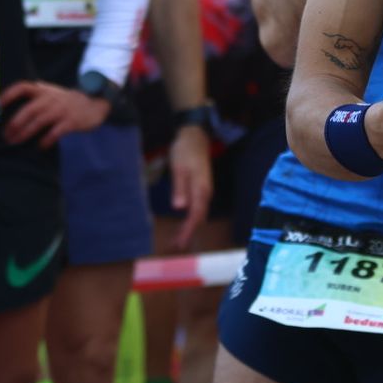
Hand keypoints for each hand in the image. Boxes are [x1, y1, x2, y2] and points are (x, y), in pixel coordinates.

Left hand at [1, 80, 111, 147]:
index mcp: (45, 91)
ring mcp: (62, 109)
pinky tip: (41, 146)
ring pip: (39, 121)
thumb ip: (38, 96)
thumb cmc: (70, 101)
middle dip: (15, 124)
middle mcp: (51, 98)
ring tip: (16, 142)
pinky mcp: (71, 121)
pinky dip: (46, 140)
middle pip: (28, 109)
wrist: (97, 101)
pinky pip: (55, 132)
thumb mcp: (54, 93)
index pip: (23, 87)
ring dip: (25, 133)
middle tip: (7, 135)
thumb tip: (16, 106)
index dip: (9, 95)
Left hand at [166, 125, 213, 248]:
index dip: (188, 230)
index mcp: (201, 189)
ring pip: (198, 213)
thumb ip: (180, 188)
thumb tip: (180, 208)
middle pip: (199, 217)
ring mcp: (204, 190)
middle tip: (177, 246)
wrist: (195, 136)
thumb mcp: (179, 168)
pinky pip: (197, 207)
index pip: (195, 215)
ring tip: (179, 239)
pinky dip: (191, 217)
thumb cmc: (185, 151)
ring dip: (190, 226)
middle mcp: (205, 192)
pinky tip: (184, 221)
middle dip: (189, 233)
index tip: (180, 243)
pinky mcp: (200, 187)